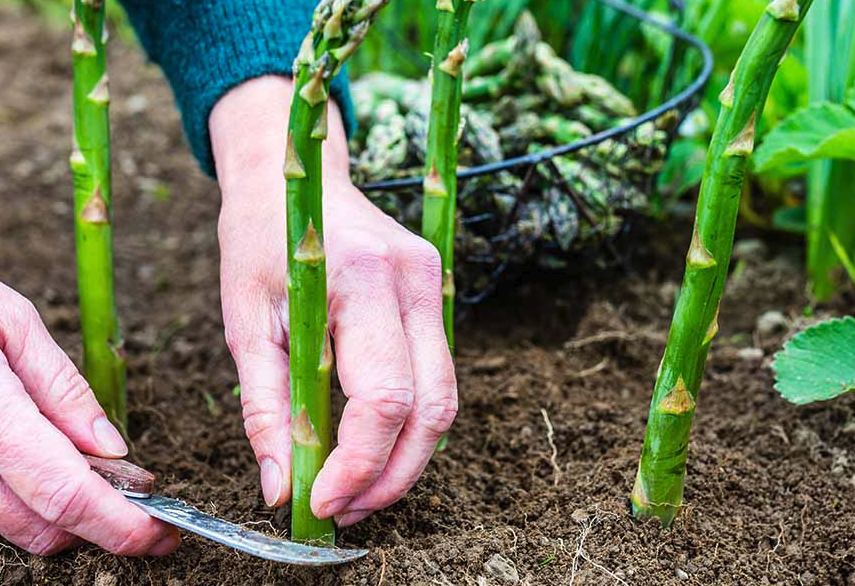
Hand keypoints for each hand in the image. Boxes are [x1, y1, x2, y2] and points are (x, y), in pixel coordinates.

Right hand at [0, 283, 179, 555]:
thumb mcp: (9, 322)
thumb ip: (60, 386)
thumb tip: (111, 446)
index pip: (64, 492)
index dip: (119, 523)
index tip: (160, 532)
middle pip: (41, 525)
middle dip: (100, 524)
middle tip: (142, 497)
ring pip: (14, 526)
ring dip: (66, 515)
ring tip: (102, 477)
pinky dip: (31, 499)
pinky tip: (54, 464)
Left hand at [211, 76, 456, 526]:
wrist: (294, 175)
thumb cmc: (259, 239)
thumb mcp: (246, 321)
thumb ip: (266, 407)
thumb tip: (281, 488)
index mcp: (363, 278)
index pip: (384, 396)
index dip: (358, 463)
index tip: (321, 502)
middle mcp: (414, 280)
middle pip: (431, 408)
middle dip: (390, 475)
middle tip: (344, 510)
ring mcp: (433, 284)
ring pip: (443, 399)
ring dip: (405, 457)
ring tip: (356, 488)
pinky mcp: (435, 293)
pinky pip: (435, 375)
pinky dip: (408, 421)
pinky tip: (372, 443)